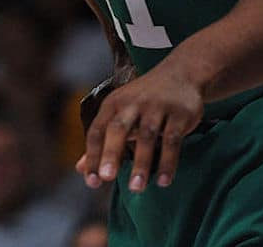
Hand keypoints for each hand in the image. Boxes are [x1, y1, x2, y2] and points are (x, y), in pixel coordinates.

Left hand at [76, 61, 203, 192]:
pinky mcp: (179, 114)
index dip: (93, 155)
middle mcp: (132, 103)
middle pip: (118, 129)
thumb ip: (101, 141)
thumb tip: (80, 169)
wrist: (181, 74)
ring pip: (146, 136)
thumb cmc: (144, 100)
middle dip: (111, 153)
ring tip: (136, 188)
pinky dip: (168, 161)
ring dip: (141, 163)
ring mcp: (156, 107)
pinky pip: (172, 140)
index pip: (97, 130)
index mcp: (113, 104)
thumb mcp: (120, 113)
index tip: (91, 181)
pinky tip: (163, 181)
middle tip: (107, 178)